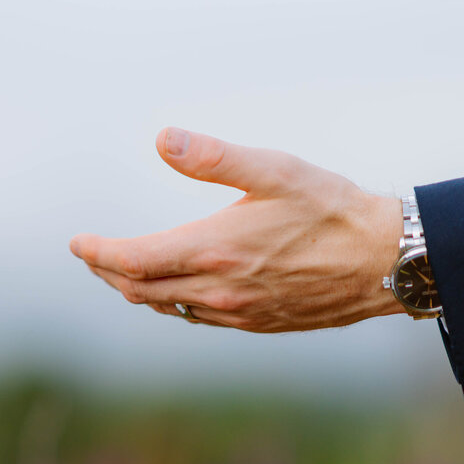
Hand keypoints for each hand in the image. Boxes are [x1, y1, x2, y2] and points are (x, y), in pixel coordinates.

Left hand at [69, 127, 402, 331]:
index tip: (77, 242)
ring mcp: (235, 313)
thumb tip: (162, 139)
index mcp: (212, 251)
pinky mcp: (255, 323)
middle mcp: (216, 291)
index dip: (97, 252)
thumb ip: (214, 157)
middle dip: (108, 271)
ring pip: (165, 307)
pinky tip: (173, 289)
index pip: (130, 261)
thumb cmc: (332, 209)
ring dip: (136, 289)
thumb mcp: (274, 170)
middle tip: (91, 254)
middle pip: (138, 289)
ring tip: (121, 270)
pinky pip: (195, 318)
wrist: (385, 262)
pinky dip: (170, 302)